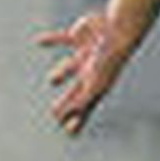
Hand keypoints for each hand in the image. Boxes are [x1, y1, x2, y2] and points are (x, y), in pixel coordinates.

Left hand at [38, 10, 131, 135]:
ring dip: (62, 72)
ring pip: (71, 66)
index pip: (85, 106)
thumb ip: (84, 99)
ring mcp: (87, 53)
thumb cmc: (110, 58)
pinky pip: (63, 39)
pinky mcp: (80, 36)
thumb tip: (73, 114)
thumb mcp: (96, 83)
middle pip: (76, 90)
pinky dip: (51, 40)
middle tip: (55, 114)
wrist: (120, 28)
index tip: (70, 132)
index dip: (78, 119)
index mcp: (96, 83)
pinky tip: (38, 41)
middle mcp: (91, 70)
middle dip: (67, 102)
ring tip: (53, 81)